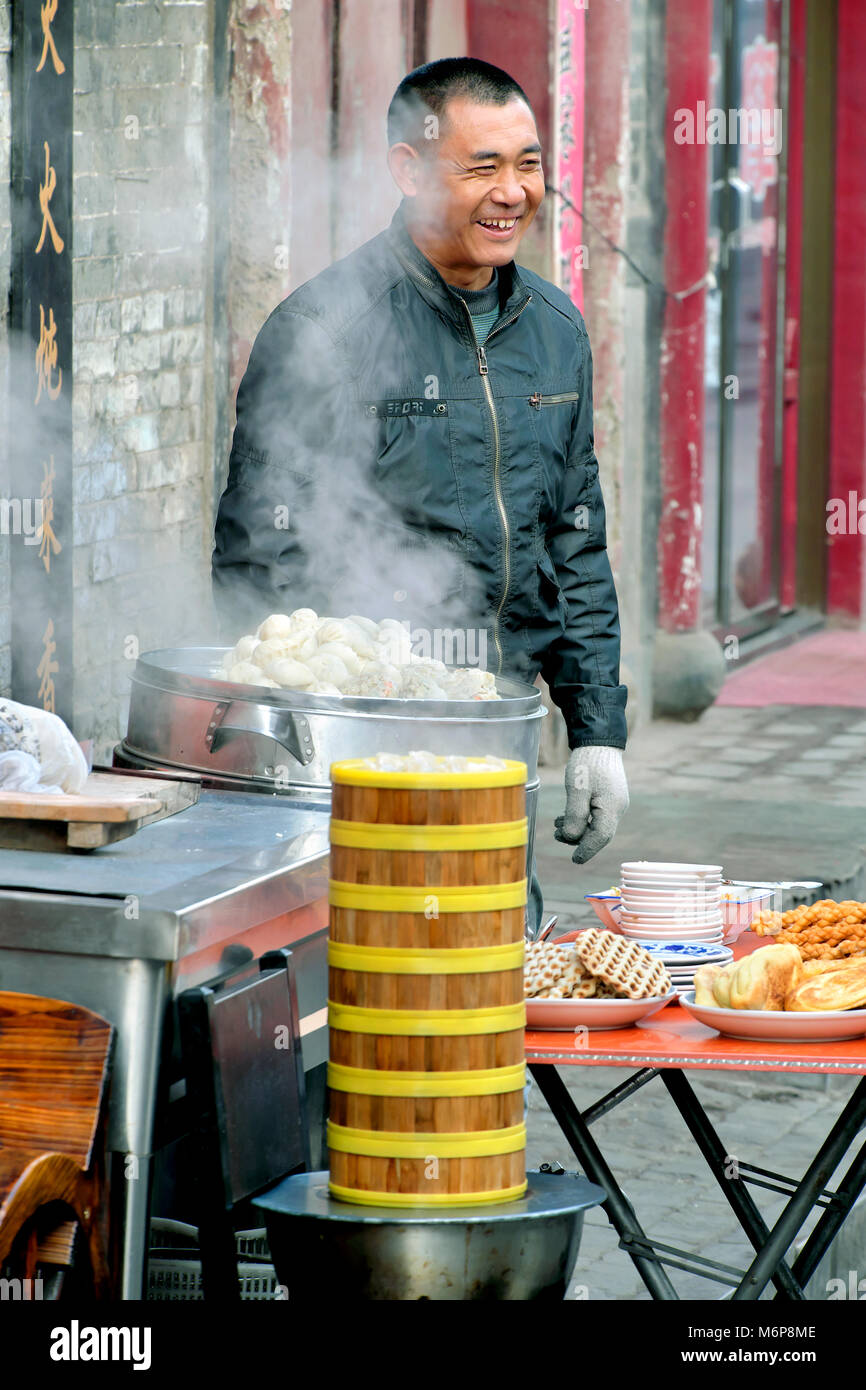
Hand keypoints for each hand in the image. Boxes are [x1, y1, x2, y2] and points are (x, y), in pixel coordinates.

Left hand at [554, 746, 628, 863]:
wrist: (599, 742)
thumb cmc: (588, 764)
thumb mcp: (576, 789)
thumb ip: (574, 815)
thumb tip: (571, 838)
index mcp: (612, 807)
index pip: (602, 837)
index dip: (587, 850)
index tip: (574, 860)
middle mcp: (617, 808)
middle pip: (599, 833)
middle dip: (578, 838)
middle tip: (557, 834)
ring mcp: (614, 803)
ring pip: (596, 825)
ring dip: (577, 828)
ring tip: (557, 823)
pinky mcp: (609, 798)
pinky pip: (596, 816)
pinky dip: (581, 819)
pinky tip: (566, 815)